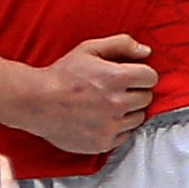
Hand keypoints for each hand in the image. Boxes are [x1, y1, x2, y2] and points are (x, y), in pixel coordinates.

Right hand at [17, 34, 157, 157]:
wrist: (38, 102)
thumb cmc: (62, 74)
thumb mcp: (89, 49)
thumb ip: (121, 45)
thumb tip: (146, 51)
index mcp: (116, 77)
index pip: (151, 77)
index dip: (141, 74)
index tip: (131, 75)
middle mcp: (117, 103)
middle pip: (147, 98)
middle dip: (135, 91)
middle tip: (116, 89)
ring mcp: (111, 126)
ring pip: (139, 118)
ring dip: (129, 110)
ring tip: (108, 104)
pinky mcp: (104, 143)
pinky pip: (126, 135)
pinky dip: (118, 127)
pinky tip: (102, 118)